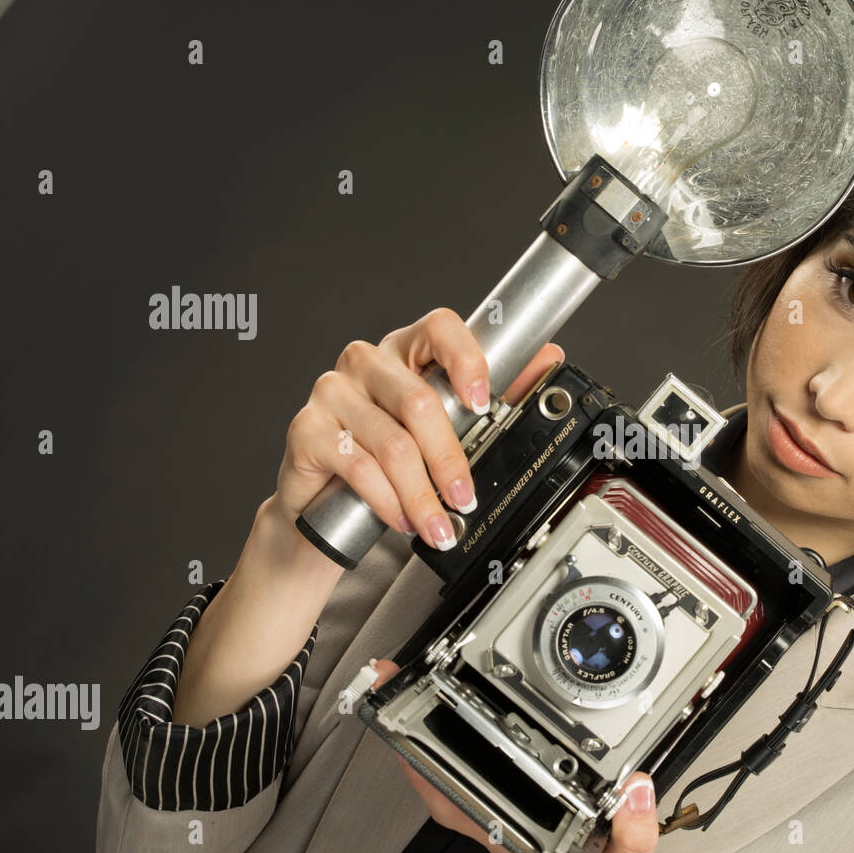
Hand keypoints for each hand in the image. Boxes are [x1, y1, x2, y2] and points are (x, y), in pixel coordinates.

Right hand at [270, 307, 563, 549]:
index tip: (484, 402)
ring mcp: (333, 392)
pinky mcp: (307, 429)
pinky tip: (401, 518)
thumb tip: (546, 359)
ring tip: (437, 524)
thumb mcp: (445, 428)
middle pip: (420, 401)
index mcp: (405, 350)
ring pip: (393, 443)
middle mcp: (367, 362)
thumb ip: (493, 396)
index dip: (467, 360)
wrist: (325, 504)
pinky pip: (358, 466)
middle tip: (465, 497)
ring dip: (422, 494)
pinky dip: (387, 501)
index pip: (439, 327)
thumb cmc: (388, 457)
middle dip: (450, 460)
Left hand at [369, 659, 658, 852]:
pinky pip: (461, 766)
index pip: (457, 789)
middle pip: (435, 768)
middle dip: (414, 721)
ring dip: (426, 725)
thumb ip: (634, 838)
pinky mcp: (498, 799)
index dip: (425, 752)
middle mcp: (492, 816)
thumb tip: (634, 790)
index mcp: (511, 829)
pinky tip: (445, 713)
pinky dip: (448, 737)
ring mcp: (490, 807)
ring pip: (442, 765)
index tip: (411, 709)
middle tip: (393, 677)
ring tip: (407, 683)